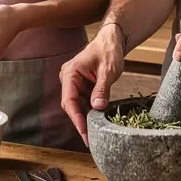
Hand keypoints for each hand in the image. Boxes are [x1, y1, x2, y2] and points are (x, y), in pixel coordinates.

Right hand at [59, 27, 124, 145]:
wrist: (112, 41)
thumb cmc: (108, 50)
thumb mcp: (108, 70)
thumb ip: (102, 89)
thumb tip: (97, 108)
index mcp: (70, 73)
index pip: (69, 101)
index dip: (76, 119)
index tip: (84, 133)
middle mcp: (68, 78)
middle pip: (71, 105)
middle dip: (80, 122)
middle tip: (89, 139)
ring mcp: (74, 83)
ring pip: (77, 105)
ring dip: (85, 118)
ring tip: (94, 134)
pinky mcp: (81, 86)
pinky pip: (83, 102)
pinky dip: (90, 111)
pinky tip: (97, 121)